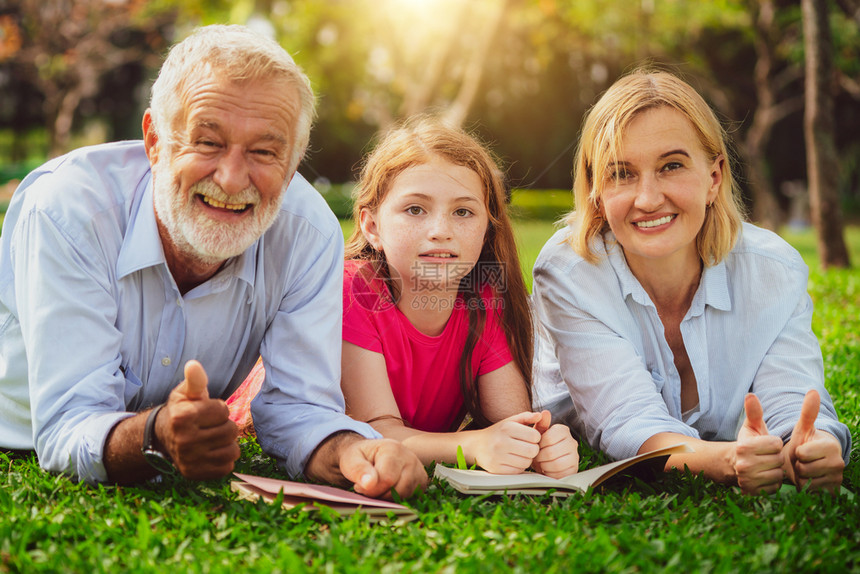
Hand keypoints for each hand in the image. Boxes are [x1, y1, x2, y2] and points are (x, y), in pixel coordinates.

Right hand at [159, 360, 239, 479]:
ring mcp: (190, 460)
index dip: (218, 409)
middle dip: (224, 425)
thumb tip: (193, 365)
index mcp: (182, 417)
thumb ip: (195, 380)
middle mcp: (184, 440)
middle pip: (231, 430)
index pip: (224, 411)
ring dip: (226, 443)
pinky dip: (224, 458)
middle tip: (210, 426)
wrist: (164, 438)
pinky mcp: (195, 474)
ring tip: (212, 438)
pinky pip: (228, 466)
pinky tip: (211, 452)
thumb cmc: (181, 411)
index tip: (206, 412)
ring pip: (232, 449)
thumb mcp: (185, 393)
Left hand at [338, 437, 427, 498]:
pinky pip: (411, 497)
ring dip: (388, 498)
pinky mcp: (421, 481)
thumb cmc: (360, 457)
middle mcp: (410, 457)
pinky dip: (398, 499)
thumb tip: (369, 483)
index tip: (359, 486)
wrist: (371, 454)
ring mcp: (419, 469)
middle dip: (380, 495)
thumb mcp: (351, 459)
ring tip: (377, 488)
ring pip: (406, 496)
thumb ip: (358, 470)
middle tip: (367, 488)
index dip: (371, 490)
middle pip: (398, 490)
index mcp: (393, 449)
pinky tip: (387, 491)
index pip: (387, 480)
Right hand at [467, 412, 542, 473]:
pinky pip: (518, 471)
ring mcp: (497, 456)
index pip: (534, 436)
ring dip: (526, 459)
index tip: (530, 438)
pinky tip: (513, 460)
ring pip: (526, 462)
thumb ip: (526, 417)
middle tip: (527, 447)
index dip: (536, 438)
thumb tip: (541, 415)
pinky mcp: (496, 469)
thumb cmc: (498, 432)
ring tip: (520, 454)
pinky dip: (519, 467)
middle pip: (532, 450)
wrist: (476, 445)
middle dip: (533, 449)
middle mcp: (501, 441)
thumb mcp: (510, 421)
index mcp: (506, 427)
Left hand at [531, 410, 579, 478]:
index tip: (536, 447)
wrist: (544, 460)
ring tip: (542, 463)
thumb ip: (540, 423)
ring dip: (545, 466)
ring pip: (556, 464)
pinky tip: (548, 470)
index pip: (548, 439)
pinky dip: (551, 473)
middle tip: (537, 457)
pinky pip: (561, 474)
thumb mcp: (538, 433)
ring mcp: (575, 456)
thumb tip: (545, 412)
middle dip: (540, 457)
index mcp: (563, 430)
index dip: (538, 445)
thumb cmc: (540, 445)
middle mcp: (572, 442)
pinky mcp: (574, 469)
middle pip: (551, 453)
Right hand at [734, 393, 784, 494]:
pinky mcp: (751, 492)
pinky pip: (774, 488)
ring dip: (775, 471)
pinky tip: (765, 478)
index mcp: (743, 446)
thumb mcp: (752, 428)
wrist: (734, 465)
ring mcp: (747, 480)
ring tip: (766, 467)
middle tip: (766, 457)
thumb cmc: (749, 444)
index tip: (766, 445)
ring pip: (778, 475)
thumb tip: (750, 395)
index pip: (776, 443)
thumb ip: (754, 412)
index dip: (774, 443)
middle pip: (778, 460)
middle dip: (776, 458)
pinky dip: (772, 483)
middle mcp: (743, 464)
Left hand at [785, 390, 843, 493]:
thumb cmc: (805, 444)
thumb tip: (813, 391)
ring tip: (804, 470)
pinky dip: (805, 488)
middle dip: (797, 465)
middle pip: (803, 469)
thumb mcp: (803, 428)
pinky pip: (810, 493)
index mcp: (830, 445)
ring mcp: (837, 479)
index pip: (801, 454)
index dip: (795, 452)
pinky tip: (808, 481)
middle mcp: (838, 463)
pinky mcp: (833, 492)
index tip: (800, 449)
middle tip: (801, 461)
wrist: (811, 464)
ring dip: (800, 477)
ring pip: (806, 482)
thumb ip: (807, 412)